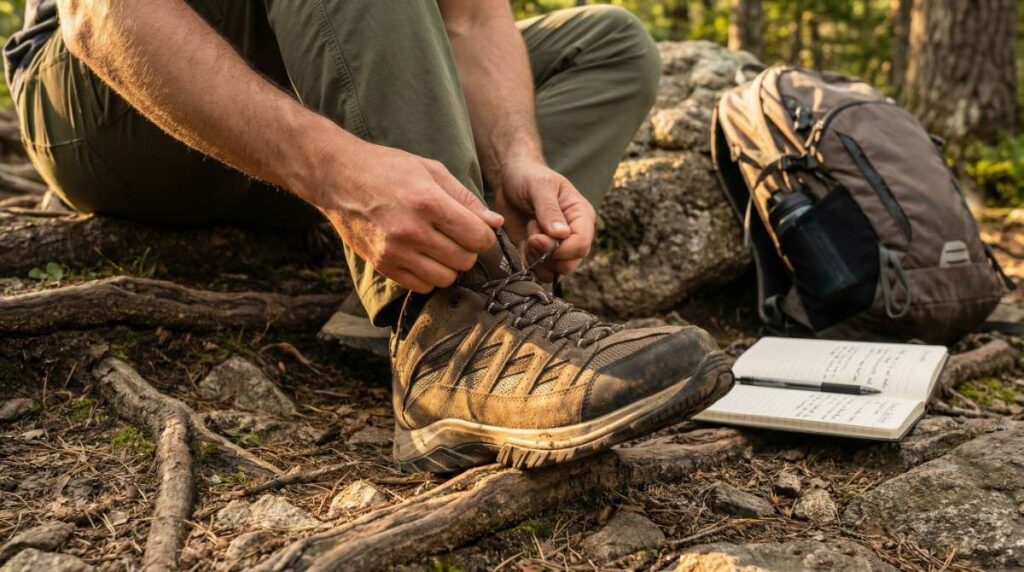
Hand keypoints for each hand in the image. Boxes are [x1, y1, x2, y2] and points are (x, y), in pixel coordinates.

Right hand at [315, 141, 503, 292]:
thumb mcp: (431, 170)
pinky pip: (422, 286)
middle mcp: (411, 230)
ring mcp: (395, 252)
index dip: (484, 235)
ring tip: (441, 248)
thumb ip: (465, 198)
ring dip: (450, 266)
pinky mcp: (382, 266)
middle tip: (458, 237)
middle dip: (468, 250)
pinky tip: (423, 257)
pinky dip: (429, 276)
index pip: (476, 237)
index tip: (478, 229)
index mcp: (427, 202)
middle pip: (464, 260)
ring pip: (446, 278)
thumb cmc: (388, 169)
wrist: (339, 178)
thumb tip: (494, 222)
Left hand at [494, 158, 595, 281]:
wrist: (510, 181)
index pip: (581, 245)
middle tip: (530, 236)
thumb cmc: (529, 177)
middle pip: (569, 263)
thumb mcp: (540, 187)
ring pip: (554, 271)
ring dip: (536, 258)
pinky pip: (539, 272)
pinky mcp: (541, 254)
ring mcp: (558, 247)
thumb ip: (549, 210)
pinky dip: (527, 262)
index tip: (536, 238)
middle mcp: (574, 235)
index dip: (559, 249)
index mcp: (582, 216)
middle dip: (546, 254)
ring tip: (528, 236)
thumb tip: (561, 234)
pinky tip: (522, 244)